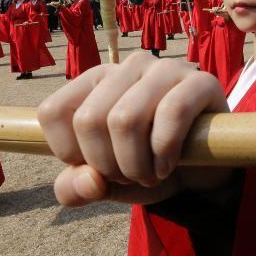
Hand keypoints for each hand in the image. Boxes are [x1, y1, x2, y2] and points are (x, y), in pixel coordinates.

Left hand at [38, 52, 230, 206]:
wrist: (201, 174)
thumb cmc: (147, 167)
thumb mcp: (104, 184)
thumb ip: (75, 188)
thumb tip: (88, 181)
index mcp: (95, 81)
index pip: (54, 112)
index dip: (70, 154)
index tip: (98, 167)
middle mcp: (127, 66)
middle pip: (89, 120)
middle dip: (107, 166)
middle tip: (130, 175)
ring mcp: (165, 69)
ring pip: (125, 118)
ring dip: (135, 165)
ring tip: (148, 174)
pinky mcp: (201, 81)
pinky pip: (171, 113)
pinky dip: (164, 153)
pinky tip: (168, 167)